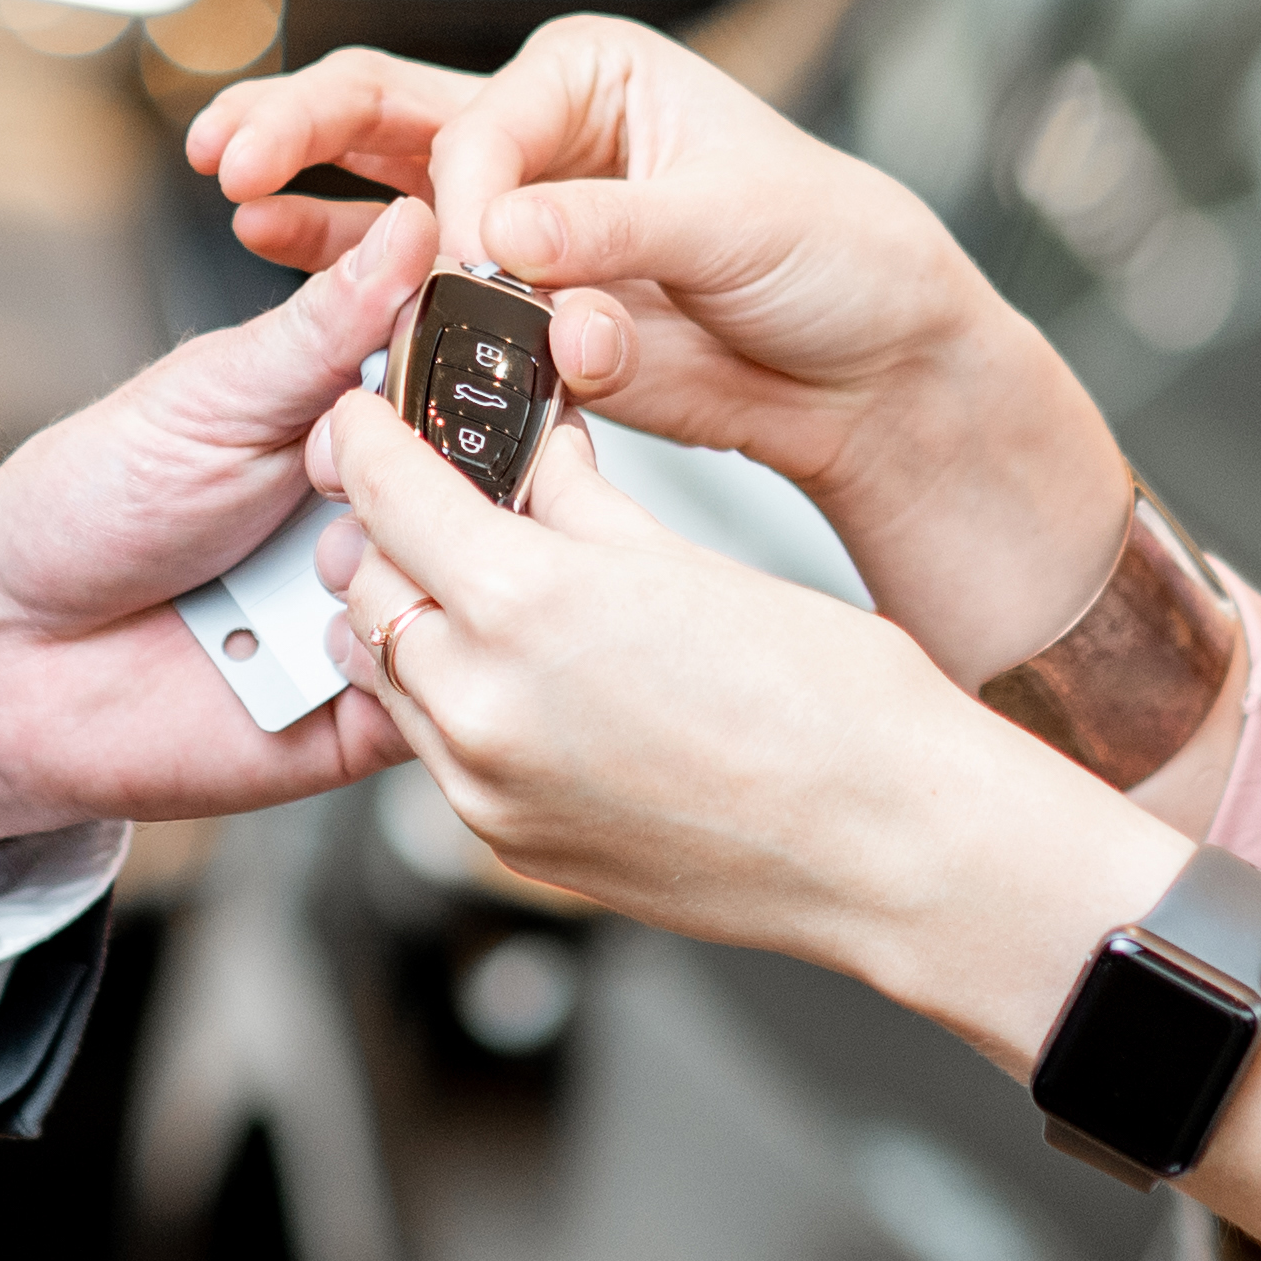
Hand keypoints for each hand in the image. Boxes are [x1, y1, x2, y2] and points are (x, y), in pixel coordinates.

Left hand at [0, 196, 439, 855]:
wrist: (1, 655)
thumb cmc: (88, 506)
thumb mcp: (209, 395)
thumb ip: (324, 329)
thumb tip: (417, 229)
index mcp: (358, 421)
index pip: (479, 383)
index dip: (492, 372)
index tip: (485, 359)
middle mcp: (388, 516)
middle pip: (499, 490)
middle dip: (436, 479)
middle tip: (334, 479)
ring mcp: (384, 612)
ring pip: (478, 591)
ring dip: (399, 567)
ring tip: (308, 567)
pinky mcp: (371, 715)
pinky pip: (435, 693)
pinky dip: (381, 661)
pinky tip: (305, 644)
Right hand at [189, 17, 1132, 681]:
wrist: (872, 370)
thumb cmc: (836, 255)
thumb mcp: (738, 223)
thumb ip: (613, 232)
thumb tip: (499, 237)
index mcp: (596, 77)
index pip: (483, 116)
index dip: (459, 188)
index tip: (475, 256)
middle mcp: (542, 135)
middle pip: (394, 112)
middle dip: (307, 125)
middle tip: (234, 152)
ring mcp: (517, 223)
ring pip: (383, 194)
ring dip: (310, 200)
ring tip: (238, 199)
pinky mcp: (512, 307)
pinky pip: (410, 286)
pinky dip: (349, 278)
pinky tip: (275, 258)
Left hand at [305, 380, 1166, 1033]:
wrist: (891, 845)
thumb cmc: (829, 700)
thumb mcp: (688, 556)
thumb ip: (579, 500)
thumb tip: (534, 456)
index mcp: (526, 606)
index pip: (391, 493)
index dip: (372, 439)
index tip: (369, 415)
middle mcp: (484, 706)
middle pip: (369, 588)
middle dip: (390, 534)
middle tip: (437, 496)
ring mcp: (489, 790)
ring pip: (392, 677)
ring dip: (415, 622)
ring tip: (481, 585)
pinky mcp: (513, 844)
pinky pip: (439, 753)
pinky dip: (455, 701)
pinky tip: (523, 674)